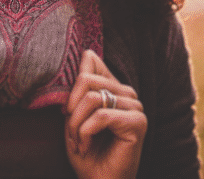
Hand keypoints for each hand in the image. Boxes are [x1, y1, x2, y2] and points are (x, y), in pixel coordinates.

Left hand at [65, 50, 146, 178]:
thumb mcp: (74, 114)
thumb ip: (79, 86)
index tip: (66, 110)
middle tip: (71, 133)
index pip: (91, 59)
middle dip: (71, 109)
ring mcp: (135, 107)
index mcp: (113, 87)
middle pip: (86, 79)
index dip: (72, 82)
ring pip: (92, 98)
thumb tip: (84, 53)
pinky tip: (84, 147)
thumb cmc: (85, 151)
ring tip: (77, 142)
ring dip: (76, 124)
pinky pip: (101, 116)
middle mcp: (127, 93)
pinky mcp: (137, 122)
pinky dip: (85, 133)